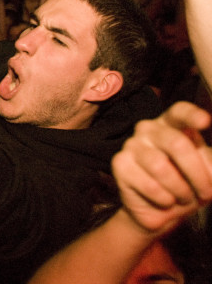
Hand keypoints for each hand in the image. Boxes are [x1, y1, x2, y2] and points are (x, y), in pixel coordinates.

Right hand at [111, 101, 211, 236]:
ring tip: (183, 197)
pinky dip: (164, 199)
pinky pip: (148, 184)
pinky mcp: (120, 164)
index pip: (179, 112)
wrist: (160, 211)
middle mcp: (148, 129)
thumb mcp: (208, 173)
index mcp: (172, 124)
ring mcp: (131, 145)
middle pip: (177, 143)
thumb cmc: (187, 184)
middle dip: (197, 173)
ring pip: (161, 167)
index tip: (205, 122)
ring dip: (181, 189)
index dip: (192, 115)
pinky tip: (165, 200)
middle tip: (206, 192)